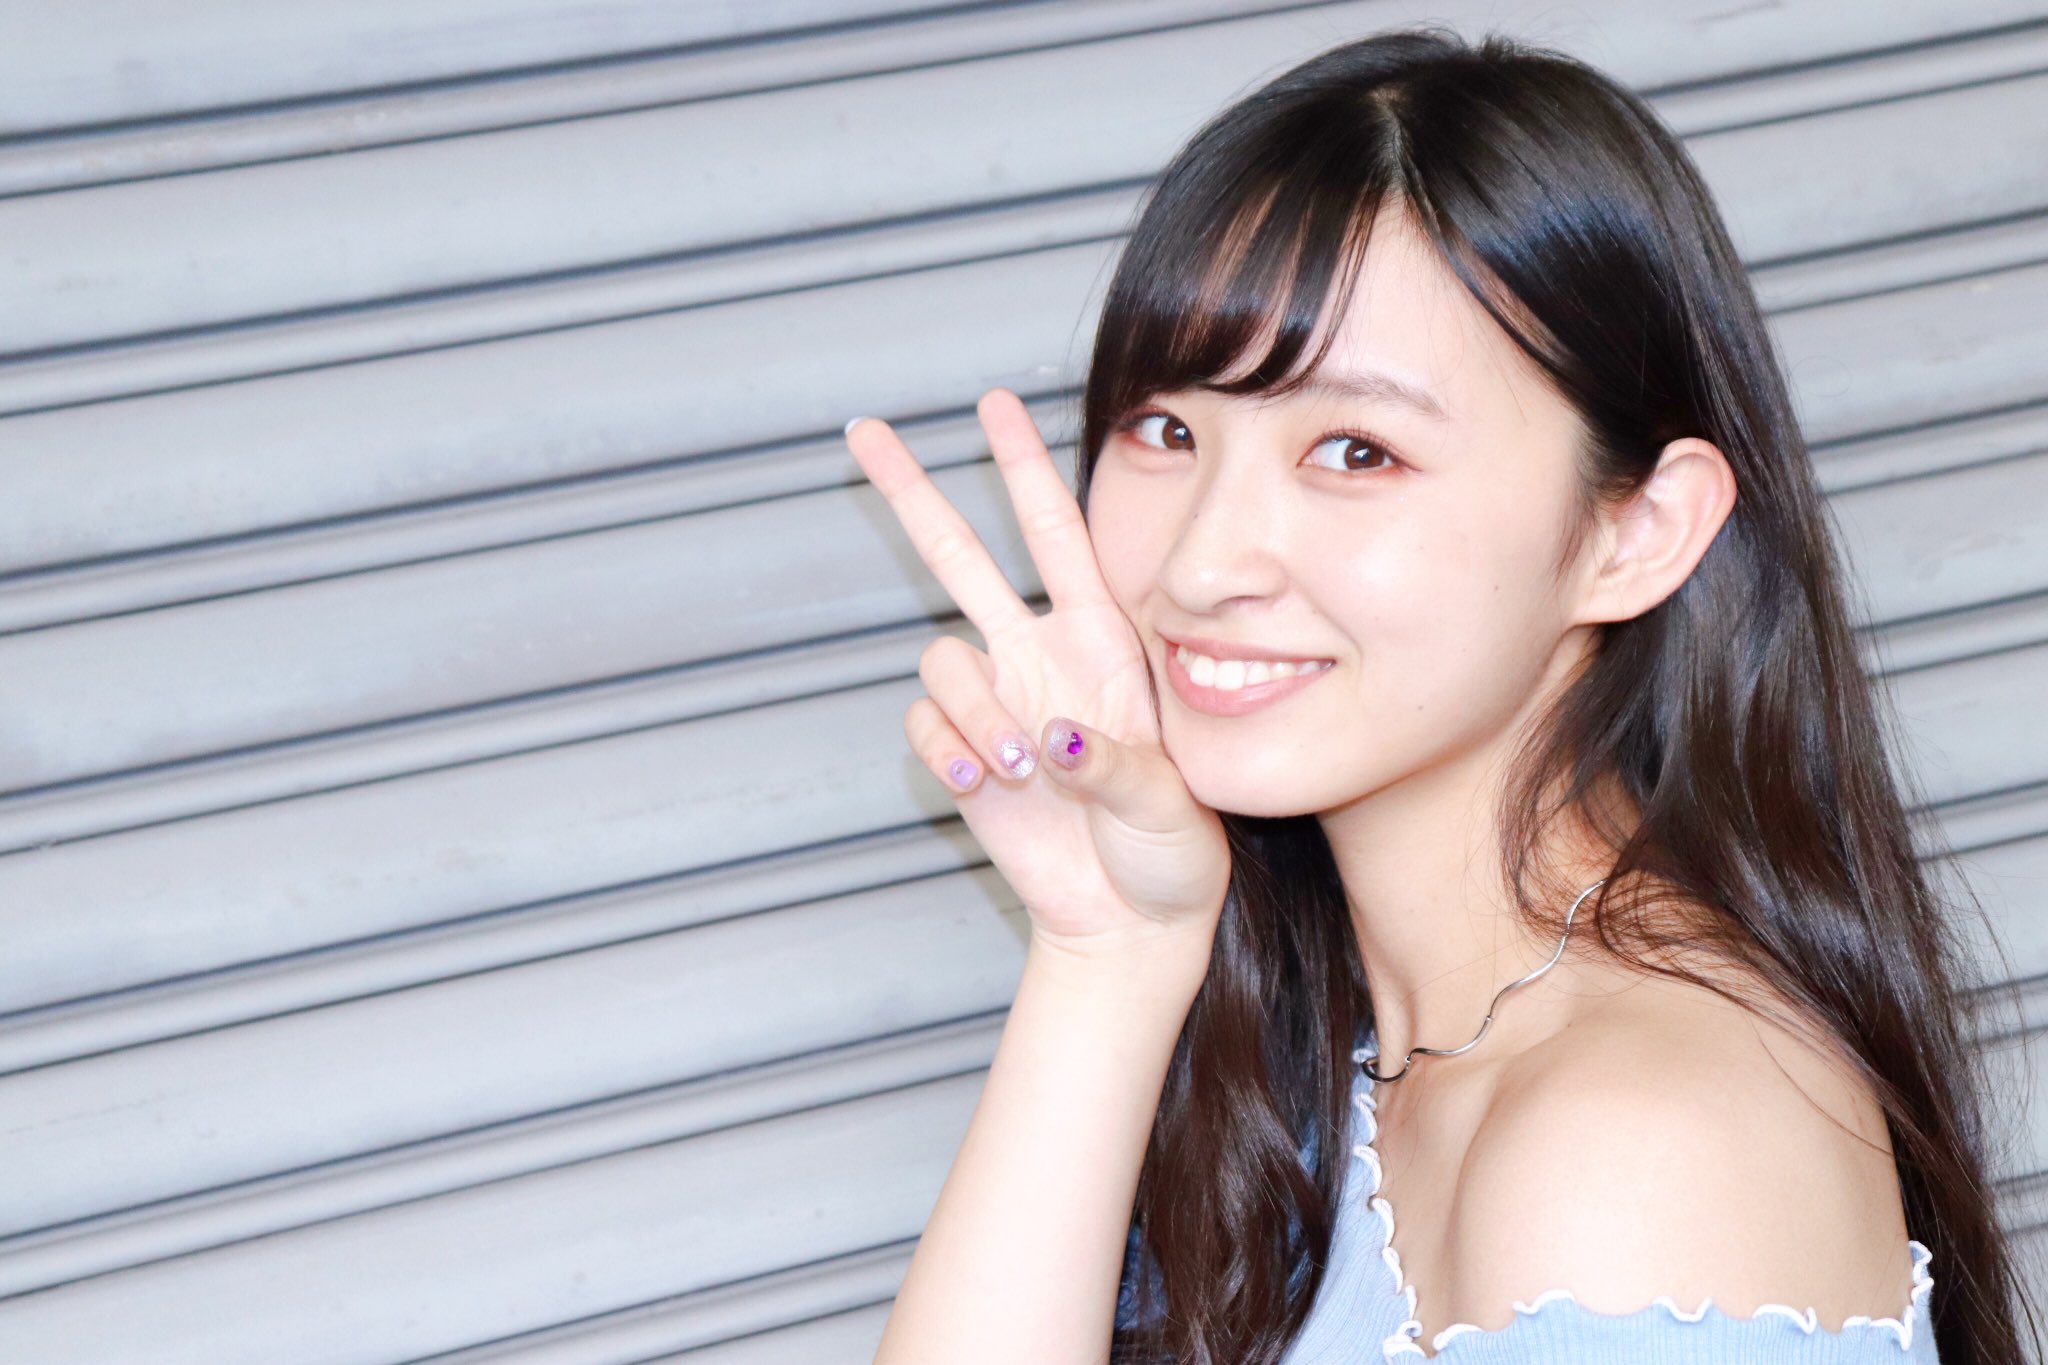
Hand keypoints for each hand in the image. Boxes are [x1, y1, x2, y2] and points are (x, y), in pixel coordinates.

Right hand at [847, 390, 1229, 959]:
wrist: (1130, 921)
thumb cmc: (1173, 854)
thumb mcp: (1172, 807)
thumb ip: (1117, 767)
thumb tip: (1055, 735)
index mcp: (1102, 641)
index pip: (1056, 533)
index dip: (1023, 467)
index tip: (991, 402)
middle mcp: (1040, 656)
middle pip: (959, 556)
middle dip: (913, 494)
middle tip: (863, 431)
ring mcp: (995, 704)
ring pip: (941, 658)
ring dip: (971, 707)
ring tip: (1014, 768)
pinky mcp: (961, 755)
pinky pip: (923, 723)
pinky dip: (942, 746)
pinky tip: (980, 782)